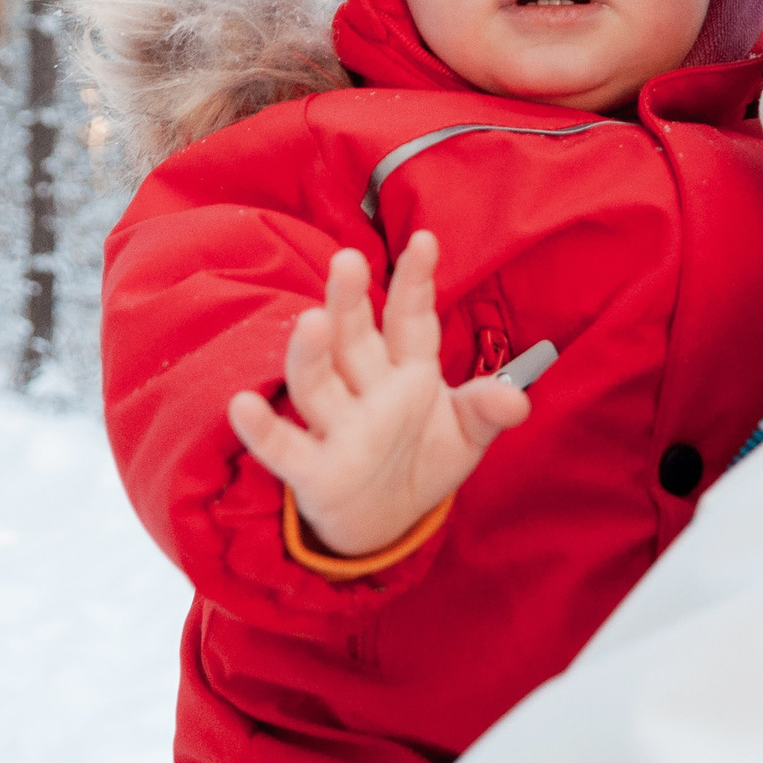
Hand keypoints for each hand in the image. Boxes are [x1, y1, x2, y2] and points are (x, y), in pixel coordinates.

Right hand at [226, 232, 530, 559]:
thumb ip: (486, 409)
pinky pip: (283, 447)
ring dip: (312, 353)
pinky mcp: (313, 470)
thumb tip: (518, 398)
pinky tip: (244, 404)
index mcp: (406, 370)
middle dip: (350, 300)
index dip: (415, 281)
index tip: (425, 240)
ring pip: (317, 382)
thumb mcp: (465, 435)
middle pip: (354, 338)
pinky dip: (262, 428)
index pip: (409, 319)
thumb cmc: (422, 460)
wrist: (386, 521)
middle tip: (348, 259)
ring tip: (310, 322)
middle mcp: (366, 388)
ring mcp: (337, 425)